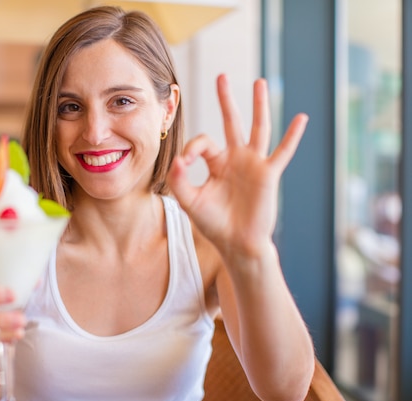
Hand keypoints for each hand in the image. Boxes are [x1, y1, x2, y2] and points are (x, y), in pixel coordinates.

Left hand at [167, 74, 307, 257]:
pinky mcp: (269, 174)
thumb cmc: (214, 224)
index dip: (192, 148)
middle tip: (221, 76)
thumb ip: (180, 180)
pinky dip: (292, 136)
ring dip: (258, 105)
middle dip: (226, 100)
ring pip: (258, 128)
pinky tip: (301, 118)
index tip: (185, 163)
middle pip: (231, 122)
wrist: (237, 244)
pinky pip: (282, 152)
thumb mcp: (190, 201)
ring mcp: (254, 164)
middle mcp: (236, 159)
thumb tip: (179, 159)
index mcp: (217, 163)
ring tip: (258, 82)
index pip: (204, 142)